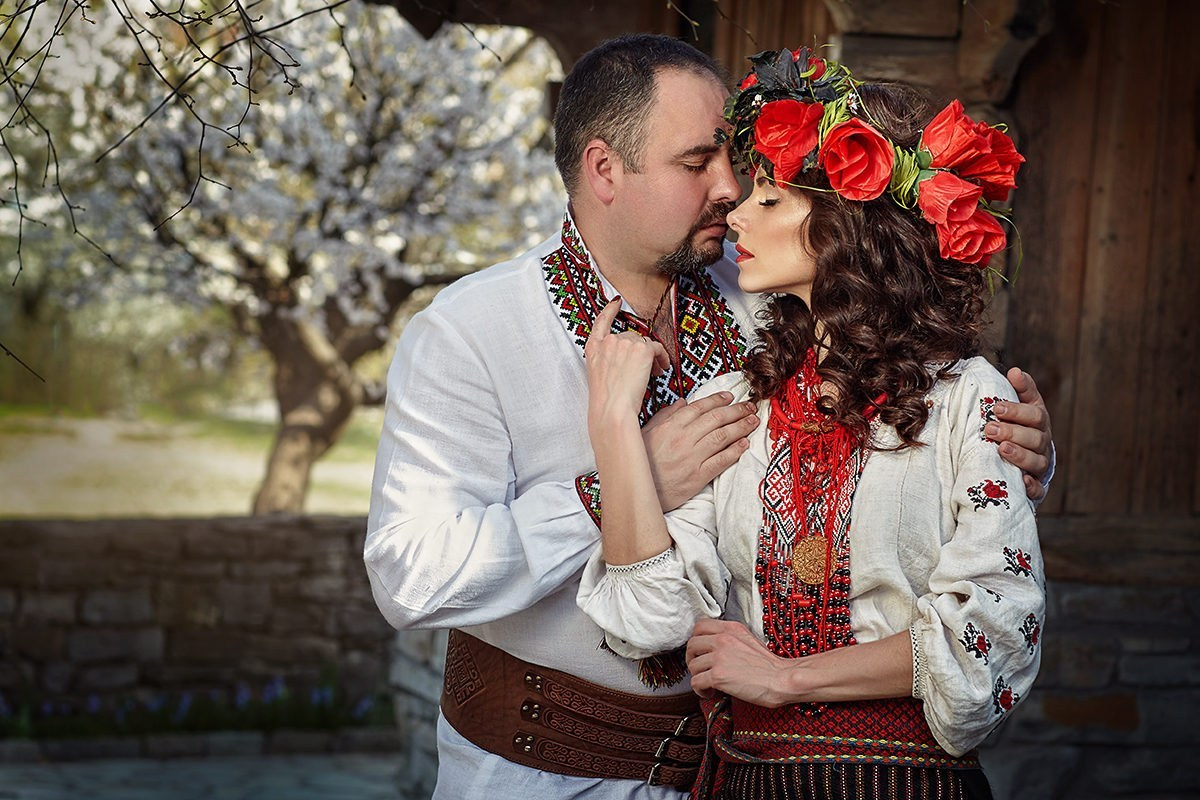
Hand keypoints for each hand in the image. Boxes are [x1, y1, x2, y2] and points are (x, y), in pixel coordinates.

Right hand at [584, 298, 669, 429]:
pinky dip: (662, 358)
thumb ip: (608, 360)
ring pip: (644, 343)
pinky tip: (662, 368)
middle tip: (646, 369)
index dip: (610, 310)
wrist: (612, 409)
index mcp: (593, 348)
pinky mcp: (642, 350)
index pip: (601, 322)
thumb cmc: (606, 401)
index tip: (616, 302)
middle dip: (639, 351)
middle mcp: (608, 342)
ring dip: (651, 357)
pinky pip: (657, 348)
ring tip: (654, 372)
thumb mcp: (598, 375)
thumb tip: (628, 358)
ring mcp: (624, 343)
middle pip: (630, 337)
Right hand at [642, 393, 757, 511]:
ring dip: (741, 427)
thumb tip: (682, 403)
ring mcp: (692, 457)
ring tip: (753, 421)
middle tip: (750, 406)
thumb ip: (665, 416)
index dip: (718, 400)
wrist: (639, 491)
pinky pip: (721, 460)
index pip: (699, 407)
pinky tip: (745, 443)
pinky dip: (735, 450)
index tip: (730, 397)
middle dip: (736, 410)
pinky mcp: (698, 476)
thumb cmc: (641, 462)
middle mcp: (683, 438)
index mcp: (670, 426)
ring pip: (722, 437)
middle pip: (716, 419)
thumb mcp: (646, 433)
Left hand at [686, 619, 797, 707]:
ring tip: (708, 684)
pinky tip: (710, 693)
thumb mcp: (749, 640)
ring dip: (697, 677)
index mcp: (731, 629)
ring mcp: (719, 657)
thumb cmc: (770, 666)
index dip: (696, 640)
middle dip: (692, 659)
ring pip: (693, 665)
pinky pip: (696, 682)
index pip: (700, 626)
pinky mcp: (718, 675)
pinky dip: (700, 690)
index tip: (699, 651)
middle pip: (691, 645)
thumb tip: (715, 648)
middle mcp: (722, 639)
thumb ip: (730, 638)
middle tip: (700, 669)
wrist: (782, 679)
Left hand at [991, 367, 1053, 501]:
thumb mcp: (1020, 405)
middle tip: (990, 429)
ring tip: (1002, 449)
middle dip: (1012, 432)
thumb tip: (1015, 371)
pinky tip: (1021, 481)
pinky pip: (1038, 489)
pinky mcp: (1036, 485)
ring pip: (1036, 461)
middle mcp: (1042, 442)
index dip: (1017, 410)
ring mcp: (1040, 464)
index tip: (996, 408)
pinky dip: (1031, 486)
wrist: (1025, 455)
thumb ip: (1019, 389)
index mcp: (1038, 421)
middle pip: (1034, 437)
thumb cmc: (1018, 425)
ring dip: (1019, 455)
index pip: (1034, 414)